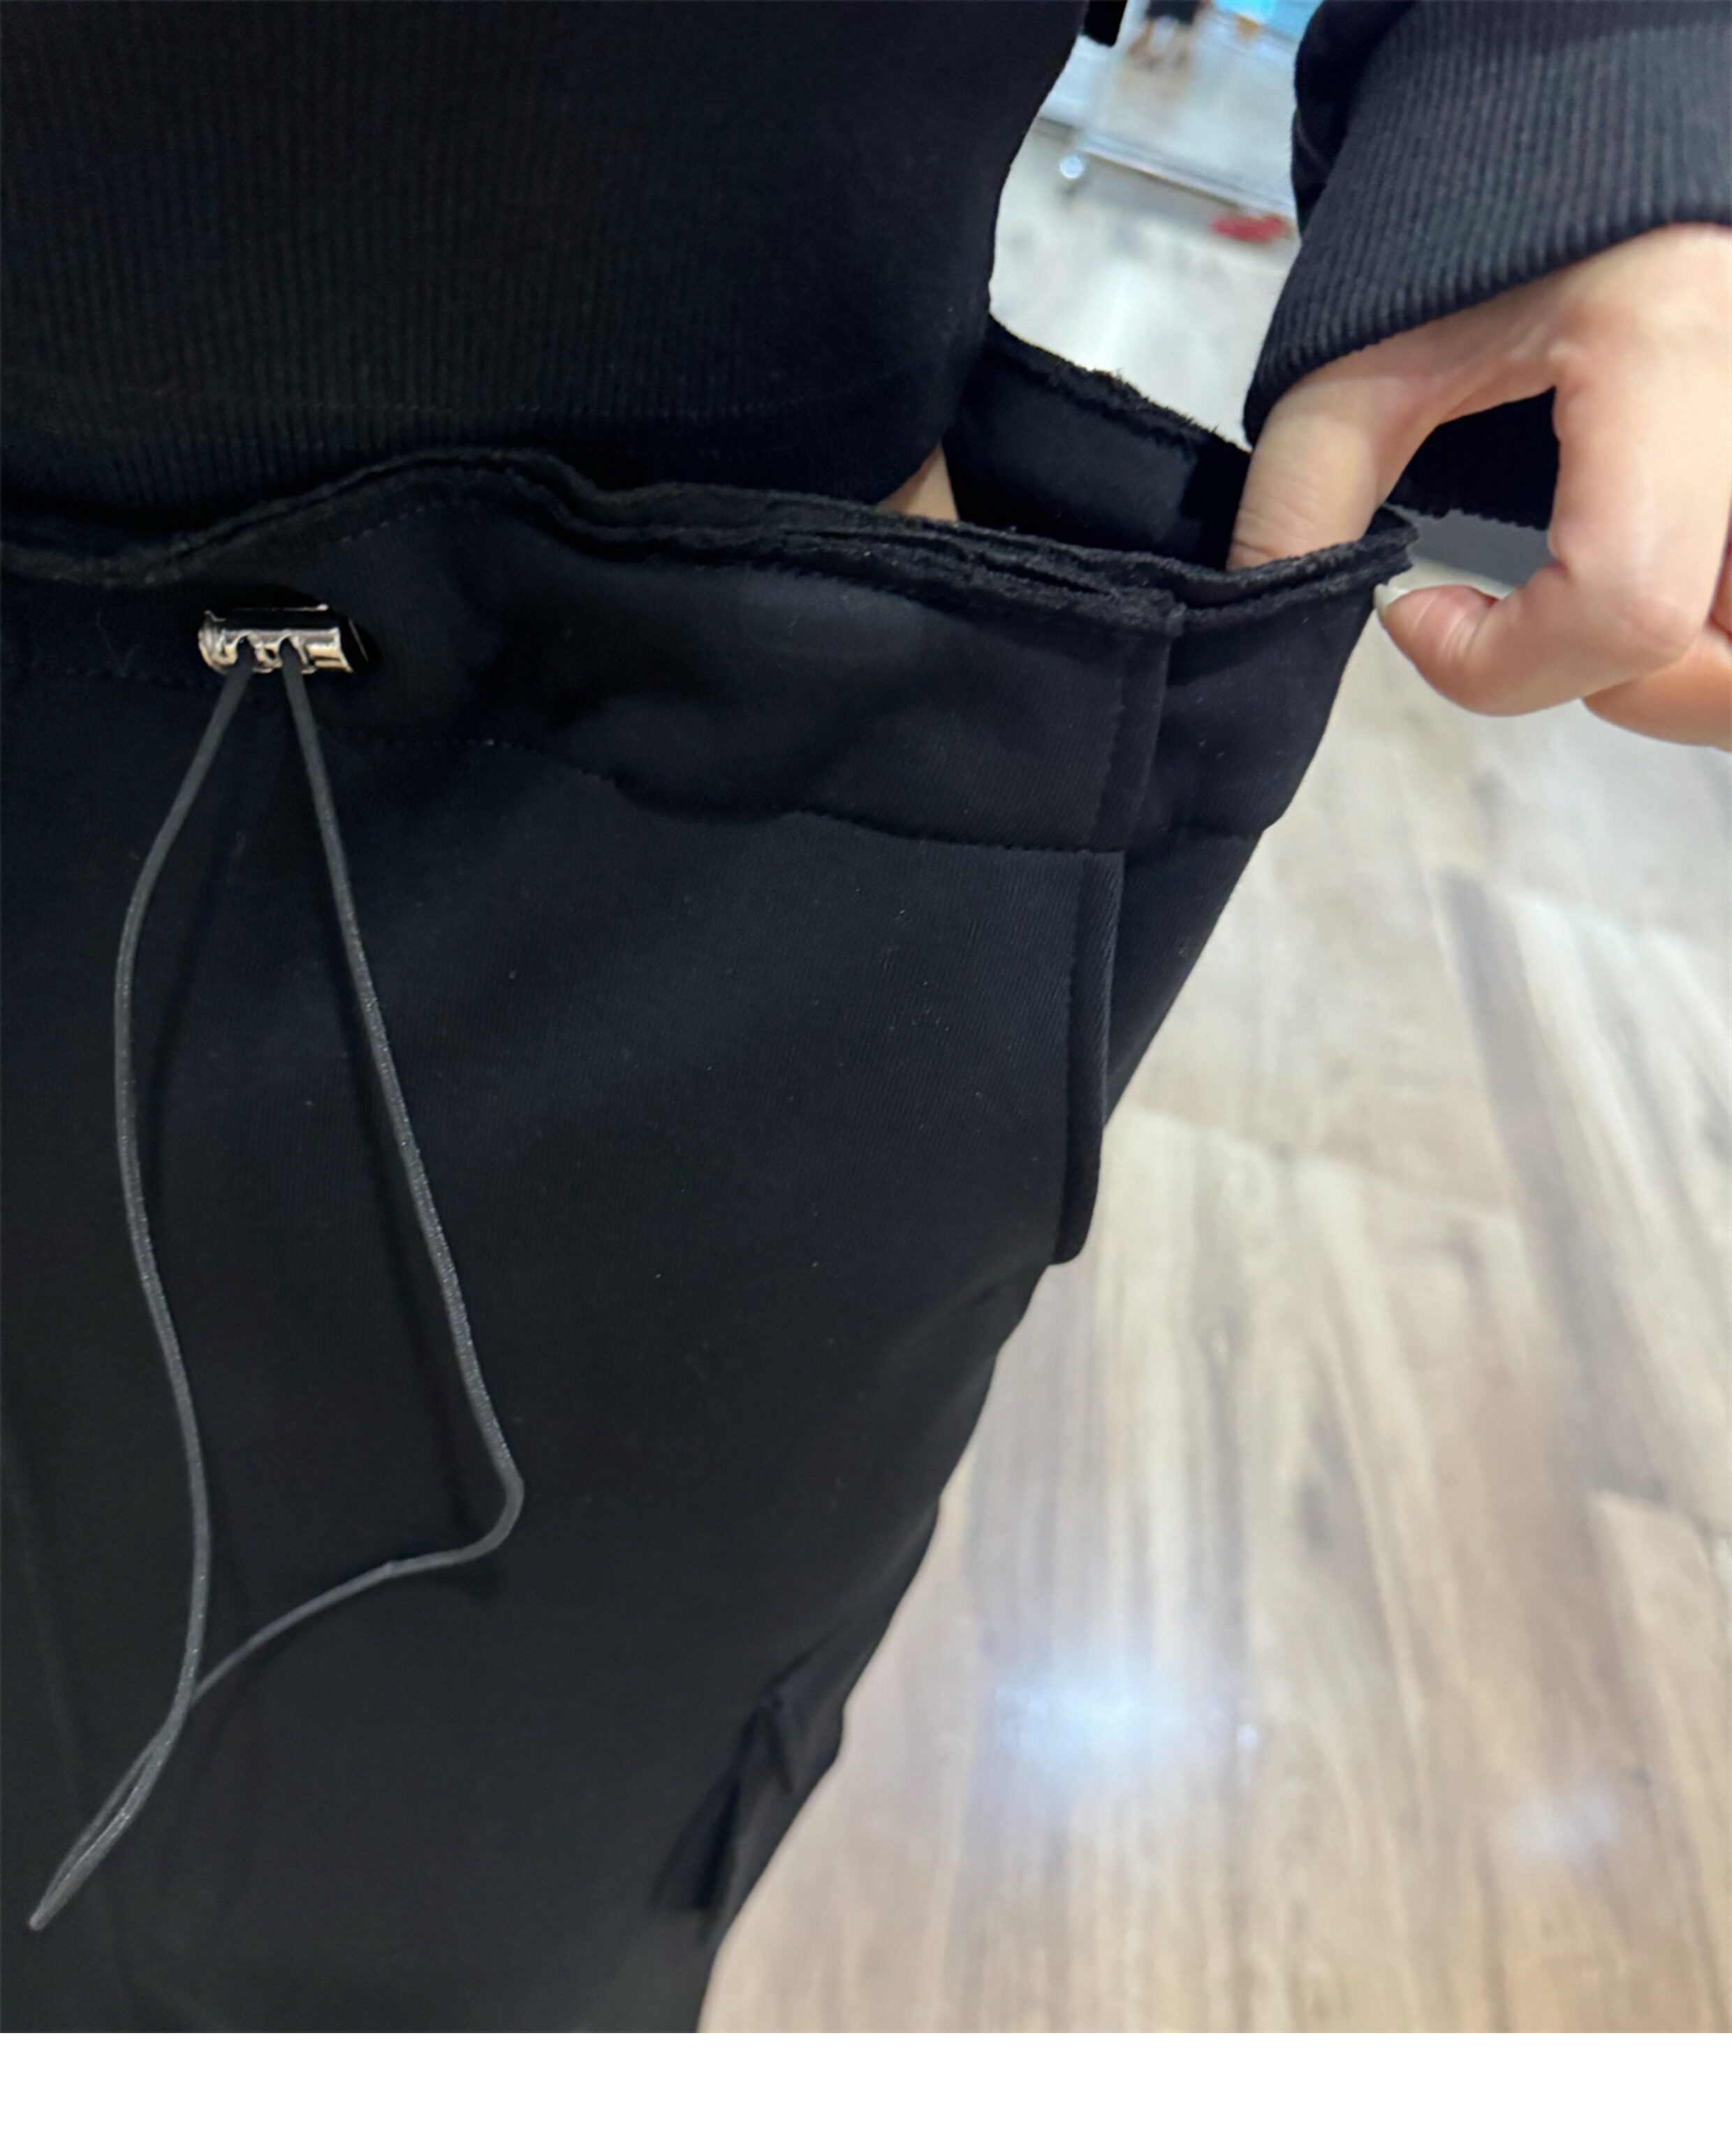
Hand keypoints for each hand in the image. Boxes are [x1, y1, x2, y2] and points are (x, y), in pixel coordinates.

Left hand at [1228, 225, 1731, 748]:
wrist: (1609, 122)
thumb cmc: (1505, 205)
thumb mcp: (1376, 338)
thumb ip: (1306, 479)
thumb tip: (1263, 607)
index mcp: (1671, 359)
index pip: (1621, 607)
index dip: (1499, 662)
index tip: (1417, 610)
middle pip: (1720, 664)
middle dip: (1602, 684)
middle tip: (1516, 624)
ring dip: (1667, 671)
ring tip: (1576, 604)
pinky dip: (1702, 630)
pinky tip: (1627, 575)